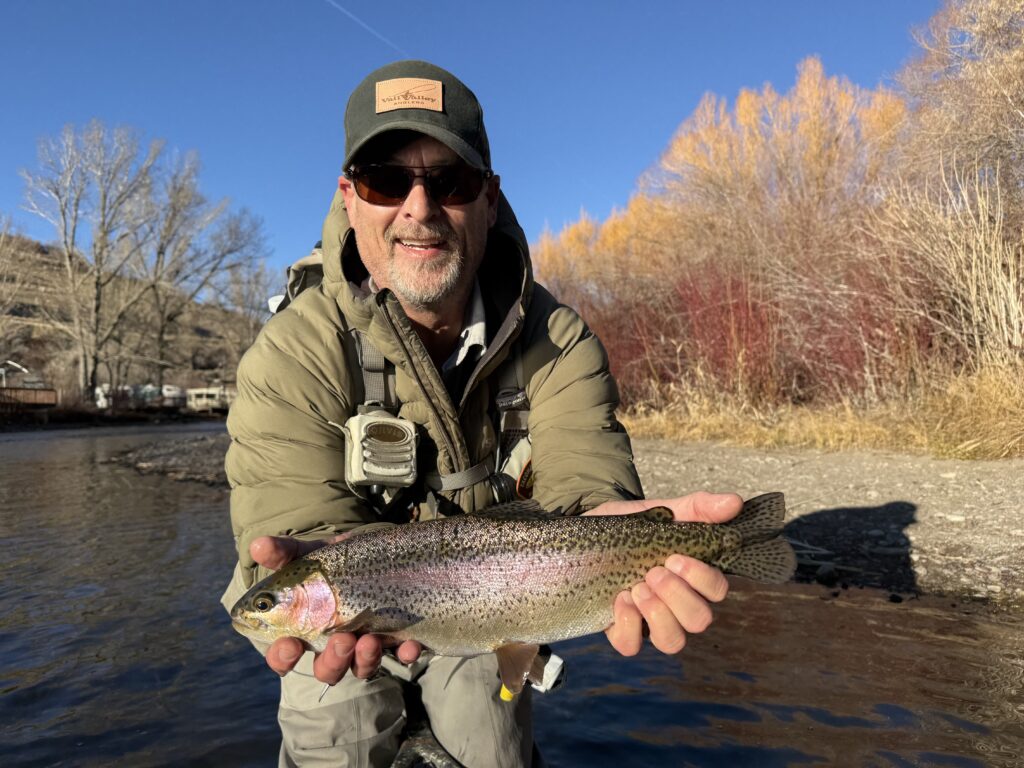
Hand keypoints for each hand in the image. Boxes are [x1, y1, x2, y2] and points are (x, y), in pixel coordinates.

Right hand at [249, 534, 422, 683]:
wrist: (374, 552)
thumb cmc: (332, 563)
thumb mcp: (309, 555)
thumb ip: (283, 552)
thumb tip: (257, 545)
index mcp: (305, 629)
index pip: (285, 655)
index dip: (283, 657)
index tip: (290, 645)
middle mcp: (334, 644)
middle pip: (327, 669)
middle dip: (333, 661)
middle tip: (341, 640)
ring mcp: (366, 644)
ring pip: (362, 667)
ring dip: (365, 660)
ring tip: (369, 640)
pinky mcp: (397, 639)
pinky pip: (403, 654)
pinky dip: (406, 653)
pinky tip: (410, 645)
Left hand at [585, 491, 737, 655]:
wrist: (587, 533)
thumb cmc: (631, 527)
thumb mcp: (661, 512)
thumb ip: (697, 508)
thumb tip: (734, 501)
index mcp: (692, 579)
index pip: (717, 591)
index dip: (703, 580)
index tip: (676, 558)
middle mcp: (676, 606)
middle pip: (699, 620)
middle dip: (678, 596)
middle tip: (654, 572)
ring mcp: (649, 622)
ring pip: (672, 641)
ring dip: (659, 615)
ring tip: (638, 588)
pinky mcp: (620, 630)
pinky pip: (631, 646)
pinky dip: (628, 626)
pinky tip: (620, 600)